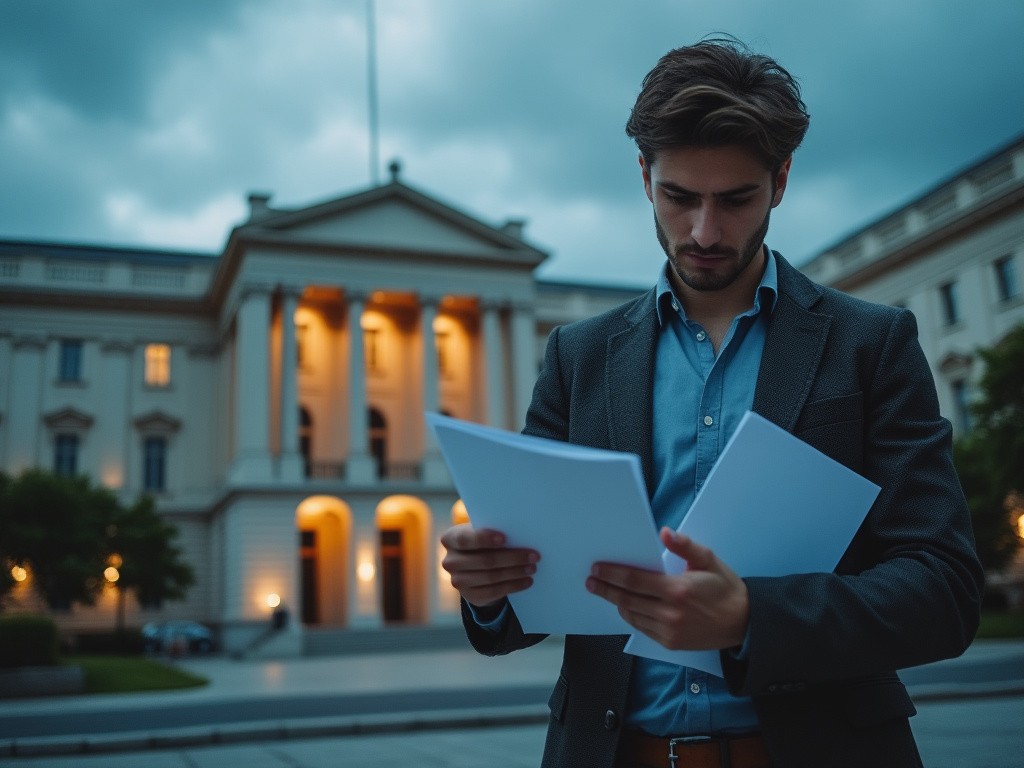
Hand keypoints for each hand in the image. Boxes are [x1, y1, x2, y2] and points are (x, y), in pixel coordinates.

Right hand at [440, 523, 539, 610]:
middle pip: (484, 560)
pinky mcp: (470, 596)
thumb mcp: (483, 534)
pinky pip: (494, 591)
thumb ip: (494, 532)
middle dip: (512, 558)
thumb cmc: (484, 543)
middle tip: (534, 556)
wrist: (476, 568)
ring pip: (491, 577)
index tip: (504, 538)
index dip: (483, 539)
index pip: (465, 539)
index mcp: (450, 539)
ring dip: (515, 572)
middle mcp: (450, 561)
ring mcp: (458, 581)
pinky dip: (513, 586)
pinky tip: (527, 581)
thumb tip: (520, 535)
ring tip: (532, 568)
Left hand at [586, 527, 749, 650]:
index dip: (612, 574)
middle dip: (605, 589)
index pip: (634, 581)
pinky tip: (626, 605)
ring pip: (632, 615)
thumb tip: (665, 533)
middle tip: (591, 581)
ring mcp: (669, 631)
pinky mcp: (670, 643)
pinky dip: (631, 616)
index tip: (597, 569)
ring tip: (604, 591)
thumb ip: (685, 546)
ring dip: (616, 602)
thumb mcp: (708, 560)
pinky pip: (642, 628)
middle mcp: (670, 613)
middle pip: (627, 599)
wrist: (743, 622)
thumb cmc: (725, 589)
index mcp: (677, 590)